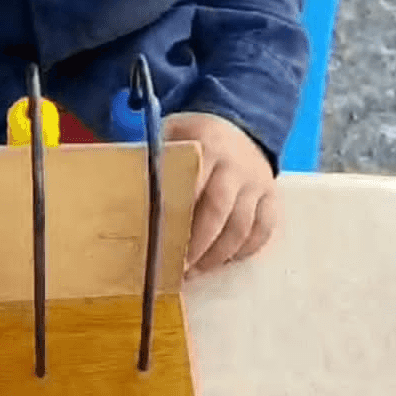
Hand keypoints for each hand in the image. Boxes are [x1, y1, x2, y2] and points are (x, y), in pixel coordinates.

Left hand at [164, 111, 277, 274]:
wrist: (242, 123)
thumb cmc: (198, 135)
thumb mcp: (174, 132)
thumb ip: (156, 155)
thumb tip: (124, 187)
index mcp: (207, 146)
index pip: (192, 185)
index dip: (178, 217)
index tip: (162, 243)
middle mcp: (235, 165)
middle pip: (219, 211)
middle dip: (199, 245)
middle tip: (180, 270)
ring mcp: (257, 183)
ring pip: (242, 228)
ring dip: (218, 255)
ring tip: (196, 271)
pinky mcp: (271, 197)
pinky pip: (263, 231)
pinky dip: (245, 251)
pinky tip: (224, 261)